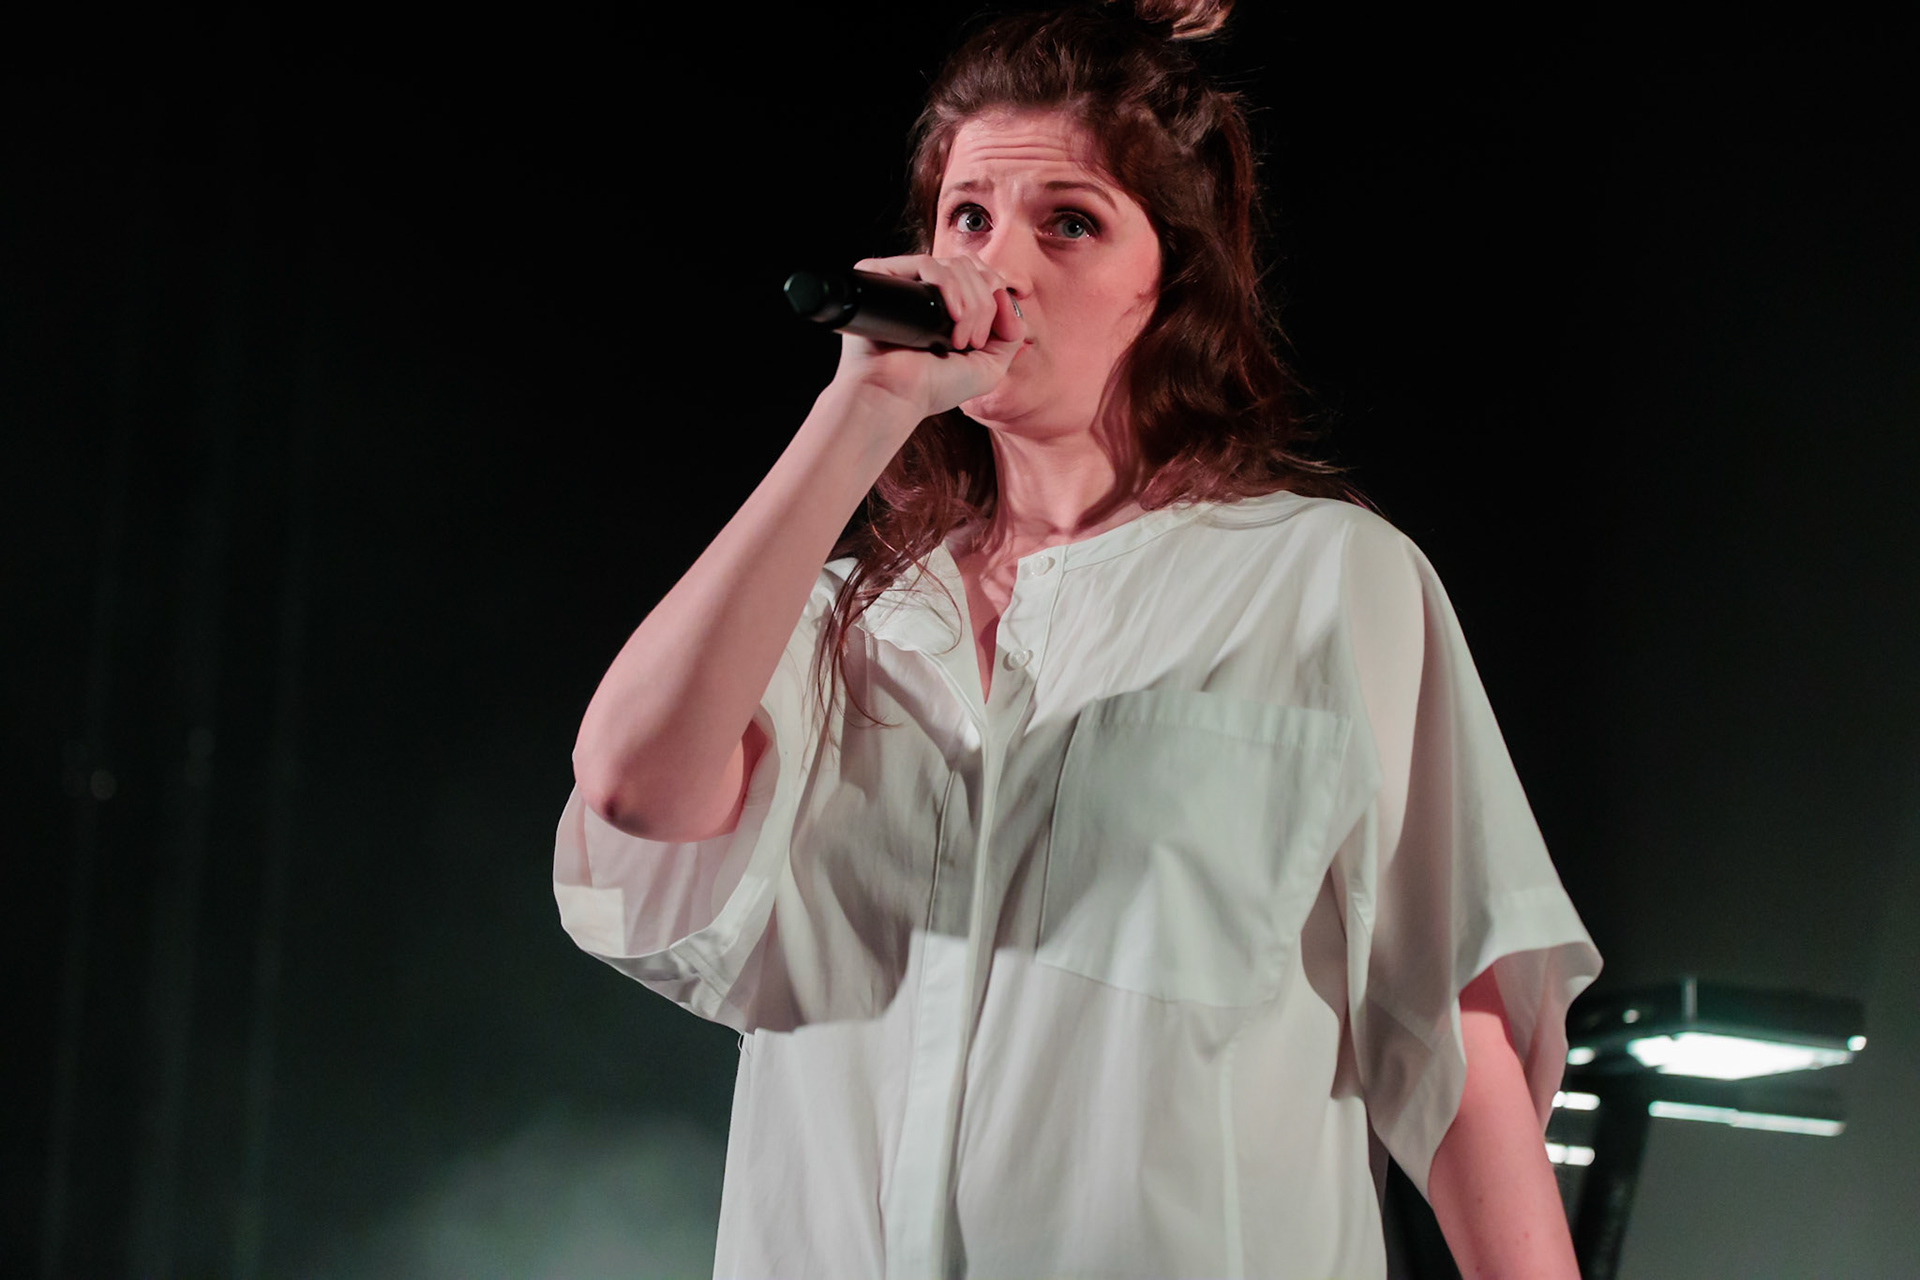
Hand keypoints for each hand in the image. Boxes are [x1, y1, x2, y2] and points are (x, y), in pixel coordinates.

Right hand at [826, 253, 1025, 422]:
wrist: (895, 396)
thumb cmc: (934, 388)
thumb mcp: (990, 366)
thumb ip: (1012, 331)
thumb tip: (1007, 295)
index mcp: (950, 305)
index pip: (983, 276)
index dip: (994, 300)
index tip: (982, 340)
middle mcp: (929, 291)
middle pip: (973, 269)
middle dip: (984, 307)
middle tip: (970, 343)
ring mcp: (908, 282)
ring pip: (956, 265)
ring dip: (971, 303)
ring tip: (958, 340)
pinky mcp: (885, 276)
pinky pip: (927, 263)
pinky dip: (949, 286)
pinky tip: (952, 316)